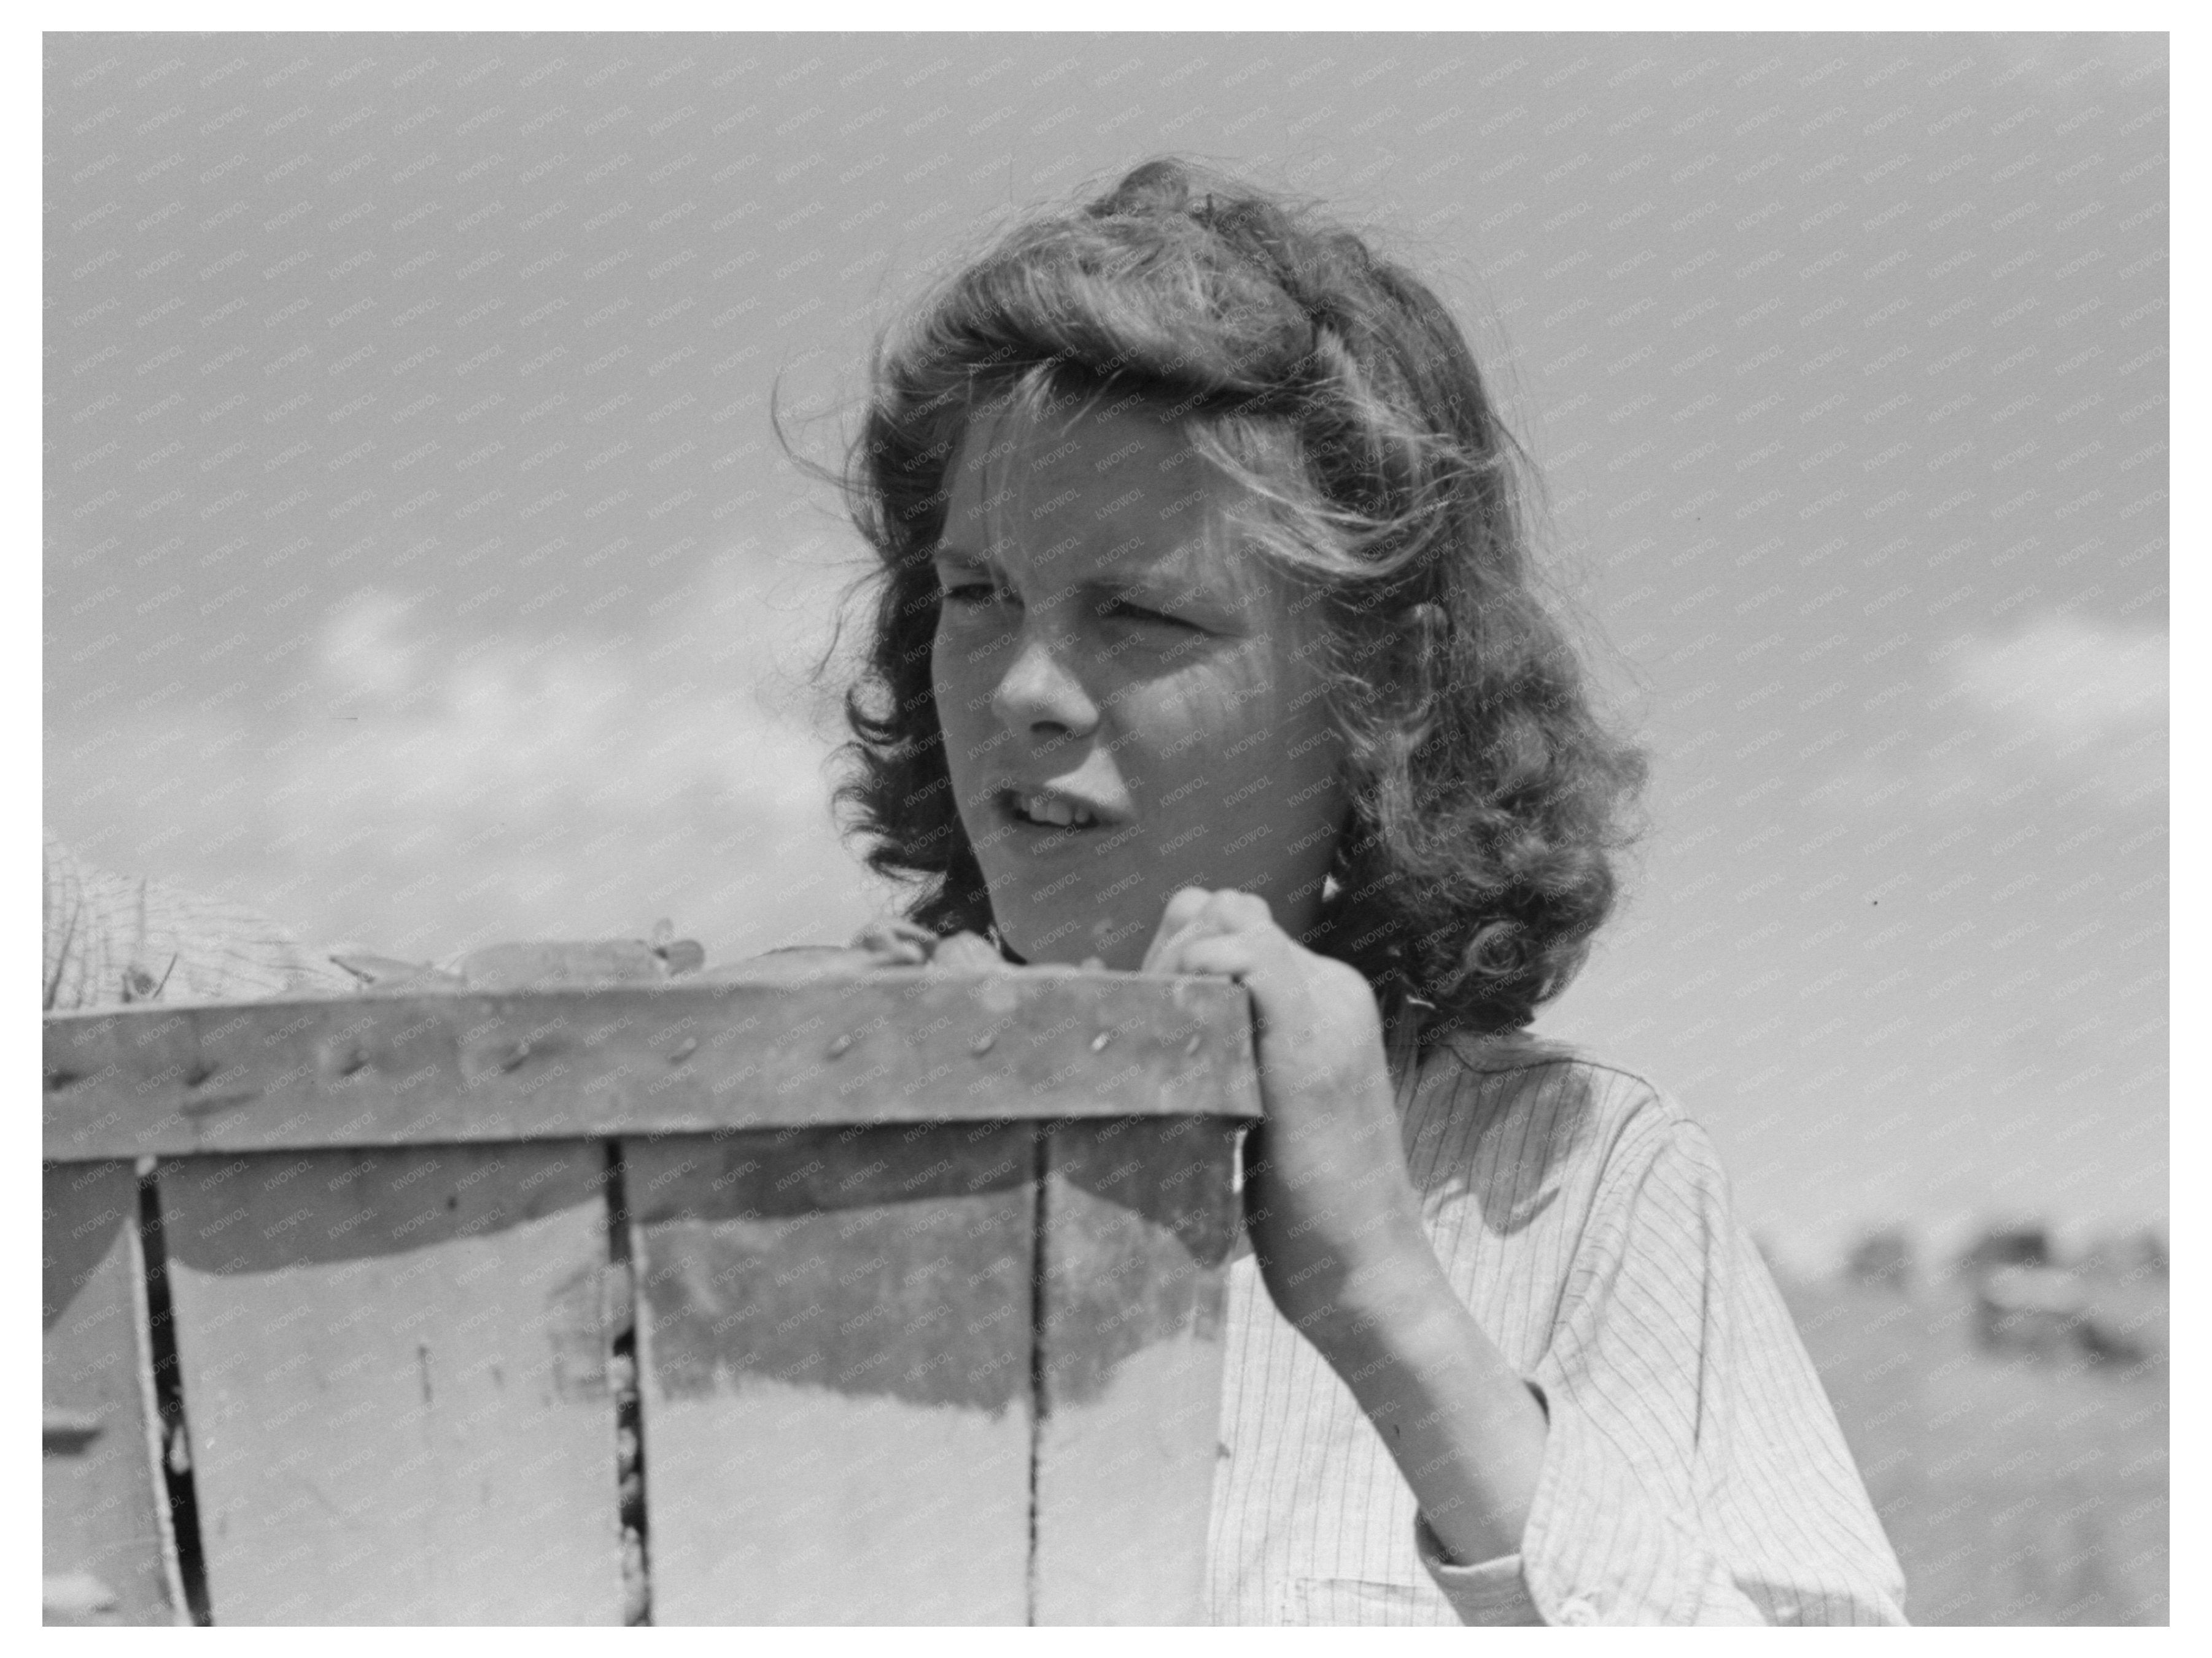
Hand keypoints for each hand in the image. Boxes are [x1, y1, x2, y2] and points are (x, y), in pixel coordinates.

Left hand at [1139, 887, 1429, 1340]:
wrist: (1365, 1275)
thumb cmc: (1302, 1207)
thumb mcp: (1256, 1105)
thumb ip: (1223, 1048)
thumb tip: (1140, 1002)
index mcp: (1324, 997)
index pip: (1231, 919)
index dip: (1174, 950)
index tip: (1148, 1017)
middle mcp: (1333, 988)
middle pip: (1222, 910)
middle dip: (1166, 950)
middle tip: (1144, 1031)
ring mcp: (1327, 1011)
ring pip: (1227, 920)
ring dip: (1172, 964)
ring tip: (1158, 1044)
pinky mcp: (1312, 1047)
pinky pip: (1246, 956)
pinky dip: (1192, 975)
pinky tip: (1174, 1039)